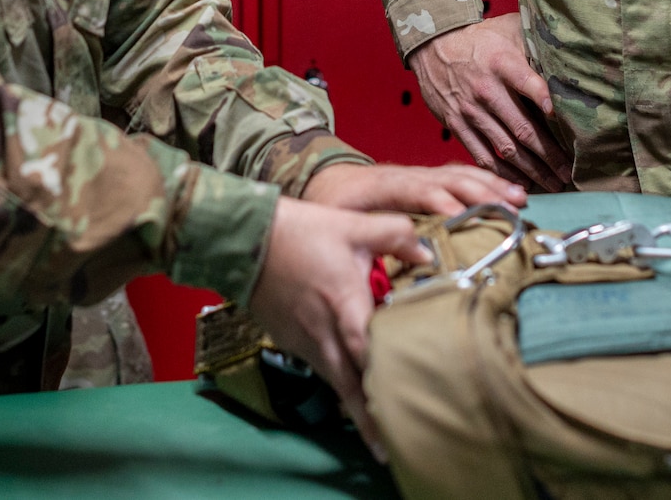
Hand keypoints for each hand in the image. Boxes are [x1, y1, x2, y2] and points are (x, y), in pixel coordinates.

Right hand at [249, 195, 426, 457]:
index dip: (383, 379)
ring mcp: (303, 339)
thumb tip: (426, 254)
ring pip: (333, 381)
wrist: (244, 238)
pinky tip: (348, 386)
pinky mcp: (288, 339)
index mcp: (343, 305)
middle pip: (349, 385)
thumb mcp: (352, 227)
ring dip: (352, 404)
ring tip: (374, 429)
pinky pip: (317, 366)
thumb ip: (395, 236)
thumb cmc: (299, 232)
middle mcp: (323, 331)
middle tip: (389, 442)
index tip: (401, 403)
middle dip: (368, 417)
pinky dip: (334, 381)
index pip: (368, 352)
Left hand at [302, 161, 526, 214]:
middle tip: (510, 210)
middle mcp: (407, 173)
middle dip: (482, 193)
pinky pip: (460, 174)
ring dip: (491, 186)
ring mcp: (419, 173)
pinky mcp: (427, 177)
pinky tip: (507, 190)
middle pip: (449, 179)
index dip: (444, 203)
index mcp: (384, 184)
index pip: (419, 190)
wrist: (324, 176)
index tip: (466, 218)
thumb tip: (397, 263)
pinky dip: (487, 181)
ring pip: (460, 174)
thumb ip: (366, 236)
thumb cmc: (331, 203)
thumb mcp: (339, 221)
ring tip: (519, 199)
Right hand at [409, 13, 571, 191]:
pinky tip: (520, 184)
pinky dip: (501, 174)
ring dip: (531, 170)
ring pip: (505, 148)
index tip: (565, 121)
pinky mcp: (456, 124)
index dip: (547, 101)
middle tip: (569, 174)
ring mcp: (470, 110)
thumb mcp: (510, 29)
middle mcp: (486, 90)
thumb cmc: (481, 39)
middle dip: (549, 155)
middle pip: (522, 128)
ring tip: (553, 184)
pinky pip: (481, 155)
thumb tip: (570, 62)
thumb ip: (536, 46)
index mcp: (502, 64)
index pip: (528, 83)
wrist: (434, 44)